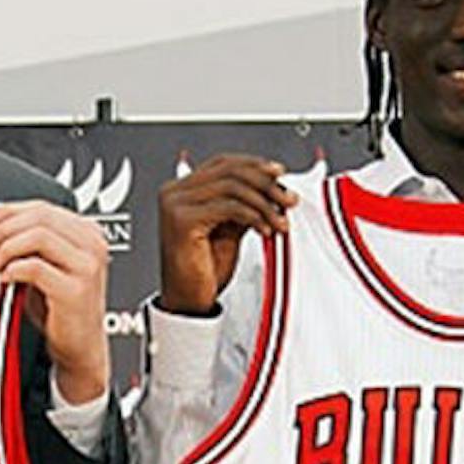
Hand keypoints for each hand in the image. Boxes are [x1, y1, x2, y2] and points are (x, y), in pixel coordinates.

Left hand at [0, 201, 110, 404]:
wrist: (80, 346)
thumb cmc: (61, 308)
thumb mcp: (46, 265)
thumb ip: (29, 242)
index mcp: (87, 232)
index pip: (42, 207)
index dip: (7, 210)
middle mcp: (92, 245)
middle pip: (40, 216)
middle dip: (4, 226)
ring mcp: (87, 266)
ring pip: (39, 235)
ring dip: (7, 247)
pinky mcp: (76, 290)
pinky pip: (36, 267)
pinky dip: (14, 269)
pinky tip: (5, 278)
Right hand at [157, 154, 297, 314]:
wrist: (189, 301)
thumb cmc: (205, 270)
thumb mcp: (230, 228)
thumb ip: (245, 204)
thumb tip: (274, 187)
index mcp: (182, 190)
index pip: (224, 163)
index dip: (255, 164)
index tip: (280, 174)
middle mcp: (175, 192)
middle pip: (229, 171)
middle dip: (265, 183)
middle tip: (288, 199)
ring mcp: (175, 204)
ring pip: (232, 186)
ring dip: (264, 203)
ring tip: (280, 220)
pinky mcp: (182, 220)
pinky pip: (229, 206)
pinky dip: (253, 216)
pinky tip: (264, 229)